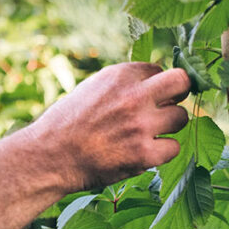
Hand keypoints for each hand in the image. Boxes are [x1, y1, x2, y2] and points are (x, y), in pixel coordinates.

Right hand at [30, 63, 190, 192]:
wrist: (46, 158)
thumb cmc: (64, 126)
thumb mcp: (89, 90)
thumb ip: (121, 85)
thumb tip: (152, 85)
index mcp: (119, 76)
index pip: (157, 70)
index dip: (152, 86)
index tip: (143, 99)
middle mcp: (133, 96)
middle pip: (182, 83)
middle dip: (178, 94)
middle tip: (165, 107)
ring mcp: (140, 126)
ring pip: (181, 118)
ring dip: (167, 127)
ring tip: (143, 136)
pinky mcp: (143, 154)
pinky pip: (173, 148)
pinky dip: (160, 152)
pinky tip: (141, 154)